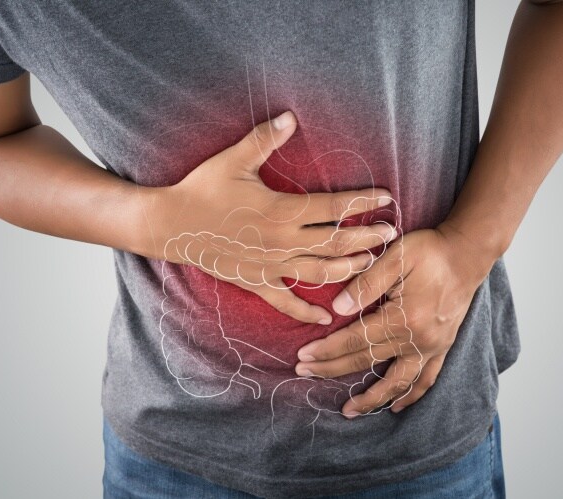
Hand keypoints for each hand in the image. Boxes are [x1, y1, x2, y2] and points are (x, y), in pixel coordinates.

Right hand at [135, 110, 396, 324]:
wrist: (171, 225)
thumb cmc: (202, 189)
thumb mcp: (233, 160)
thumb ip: (264, 139)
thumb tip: (291, 116)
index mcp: (281, 210)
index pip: (334, 208)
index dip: (363, 202)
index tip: (386, 198)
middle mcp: (282, 242)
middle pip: (336, 244)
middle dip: (367, 239)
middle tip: (391, 234)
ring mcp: (271, 266)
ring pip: (320, 274)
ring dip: (349, 270)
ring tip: (370, 265)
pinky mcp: (257, 282)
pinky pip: (286, 302)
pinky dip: (306, 312)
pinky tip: (325, 318)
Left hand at [294, 221, 495, 416]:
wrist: (468, 253)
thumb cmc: (430, 251)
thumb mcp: (396, 256)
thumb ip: (366, 283)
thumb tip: (337, 309)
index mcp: (404, 317)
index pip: (355, 339)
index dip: (327, 349)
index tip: (304, 356)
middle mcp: (418, 339)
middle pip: (367, 361)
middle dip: (333, 369)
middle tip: (305, 373)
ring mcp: (433, 347)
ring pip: (397, 382)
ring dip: (372, 399)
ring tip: (349, 410)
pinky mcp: (442, 347)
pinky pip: (426, 380)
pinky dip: (410, 396)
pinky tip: (396, 406)